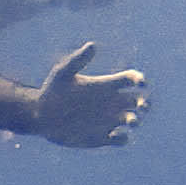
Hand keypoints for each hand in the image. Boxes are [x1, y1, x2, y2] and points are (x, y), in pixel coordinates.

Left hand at [25, 42, 145, 149]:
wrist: (40, 115)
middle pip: (138, 100)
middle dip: (145, 103)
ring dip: (136, 120)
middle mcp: (110, 102)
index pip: (129, 79)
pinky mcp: (101, 137)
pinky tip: (114, 135)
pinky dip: (123, 138)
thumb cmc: (51, 91)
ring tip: (130, 121)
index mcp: (105, 85)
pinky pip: (121, 140)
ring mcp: (107, 120)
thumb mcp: (63, 73)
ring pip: (133, 120)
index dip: (139, 79)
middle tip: (141, 105)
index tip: (140, 83)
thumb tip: (92, 45)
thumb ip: (78, 60)